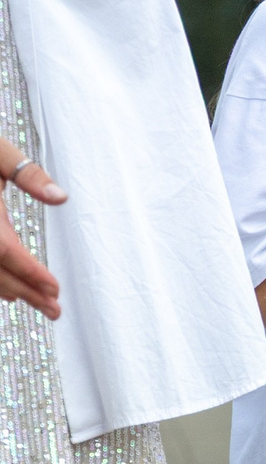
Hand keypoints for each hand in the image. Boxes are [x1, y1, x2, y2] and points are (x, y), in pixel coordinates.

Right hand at [0, 136, 63, 319]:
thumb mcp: (0, 153)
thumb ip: (28, 173)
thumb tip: (61, 197)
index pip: (4, 248)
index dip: (29, 271)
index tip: (55, 288)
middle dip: (25, 291)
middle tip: (56, 310)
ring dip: (10, 290)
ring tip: (42, 306)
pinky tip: (10, 294)